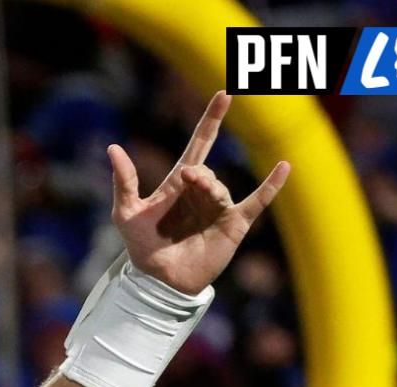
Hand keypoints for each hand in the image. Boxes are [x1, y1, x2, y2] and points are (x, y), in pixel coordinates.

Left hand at [107, 92, 290, 295]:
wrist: (159, 280)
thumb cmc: (142, 247)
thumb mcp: (126, 213)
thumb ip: (124, 181)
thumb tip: (113, 148)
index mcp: (179, 183)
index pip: (199, 144)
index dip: (211, 120)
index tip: (224, 95)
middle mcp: (202, 191)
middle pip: (206, 169)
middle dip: (198, 173)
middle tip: (187, 179)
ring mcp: (219, 207)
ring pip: (219, 188)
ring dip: (207, 192)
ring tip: (192, 210)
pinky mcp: (233, 224)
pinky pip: (257, 201)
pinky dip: (271, 185)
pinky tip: (284, 167)